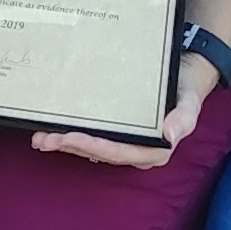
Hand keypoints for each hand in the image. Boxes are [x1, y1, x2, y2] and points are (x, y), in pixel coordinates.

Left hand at [32, 56, 216, 168]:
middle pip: (99, 153)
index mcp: (153, 150)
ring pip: (91, 148)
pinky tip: (52, 131)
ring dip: (65, 144)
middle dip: (70, 147)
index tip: (69, 138)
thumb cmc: (186, 89)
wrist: (186, 76)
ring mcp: (125, 144)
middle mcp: (136, 151)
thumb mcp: (190, 102)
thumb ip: (183, 119)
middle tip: (44, 138)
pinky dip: (71, 135)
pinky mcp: (116, 134)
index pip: (118, 152)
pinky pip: (92, 138)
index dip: (92, 147)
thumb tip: (169, 136)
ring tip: (40, 138)